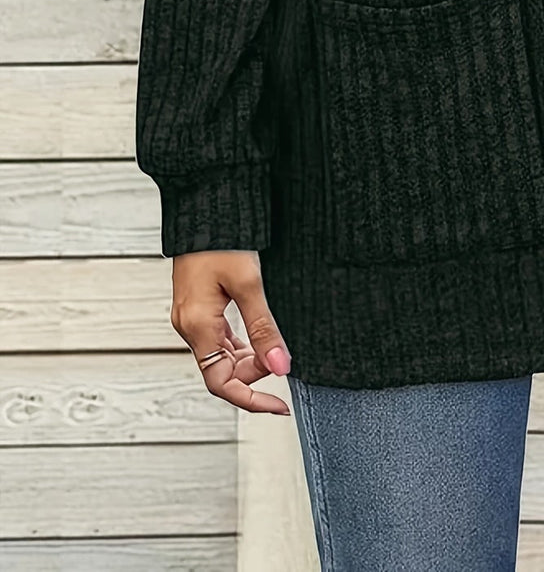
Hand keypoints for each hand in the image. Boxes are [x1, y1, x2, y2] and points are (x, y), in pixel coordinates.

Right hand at [170, 250, 292, 413]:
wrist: (204, 206)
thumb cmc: (222, 239)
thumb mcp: (249, 283)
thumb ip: (264, 328)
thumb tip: (281, 366)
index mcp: (197, 326)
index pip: (221, 383)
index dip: (251, 399)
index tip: (279, 406)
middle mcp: (190, 326)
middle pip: (221, 372)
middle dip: (254, 376)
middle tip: (285, 365)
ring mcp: (192, 317)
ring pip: (221, 356)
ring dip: (248, 360)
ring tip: (276, 353)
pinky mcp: (199, 306)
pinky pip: (219, 338)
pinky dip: (240, 345)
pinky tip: (258, 341)